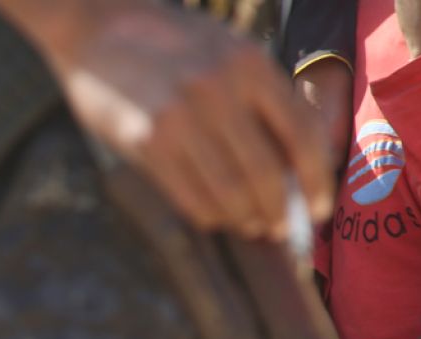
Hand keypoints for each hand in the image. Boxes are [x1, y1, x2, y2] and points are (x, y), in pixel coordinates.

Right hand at [25, 1, 333, 239]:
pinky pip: (190, 196)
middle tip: (281, 227)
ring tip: (252, 225)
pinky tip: (216, 215)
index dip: (317, 180)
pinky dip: (210, 215)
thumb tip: (296, 165)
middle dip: (279, 211)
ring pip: (229, 193)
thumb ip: (262, 98)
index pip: (302, 134)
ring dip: (246, 219)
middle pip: (266, 174)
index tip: (321, 208)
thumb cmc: (172, 46)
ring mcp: (179, 118)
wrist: (100, 29)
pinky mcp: (146, 142)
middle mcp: (218, 90)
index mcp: (250, 64)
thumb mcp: (228, 53)